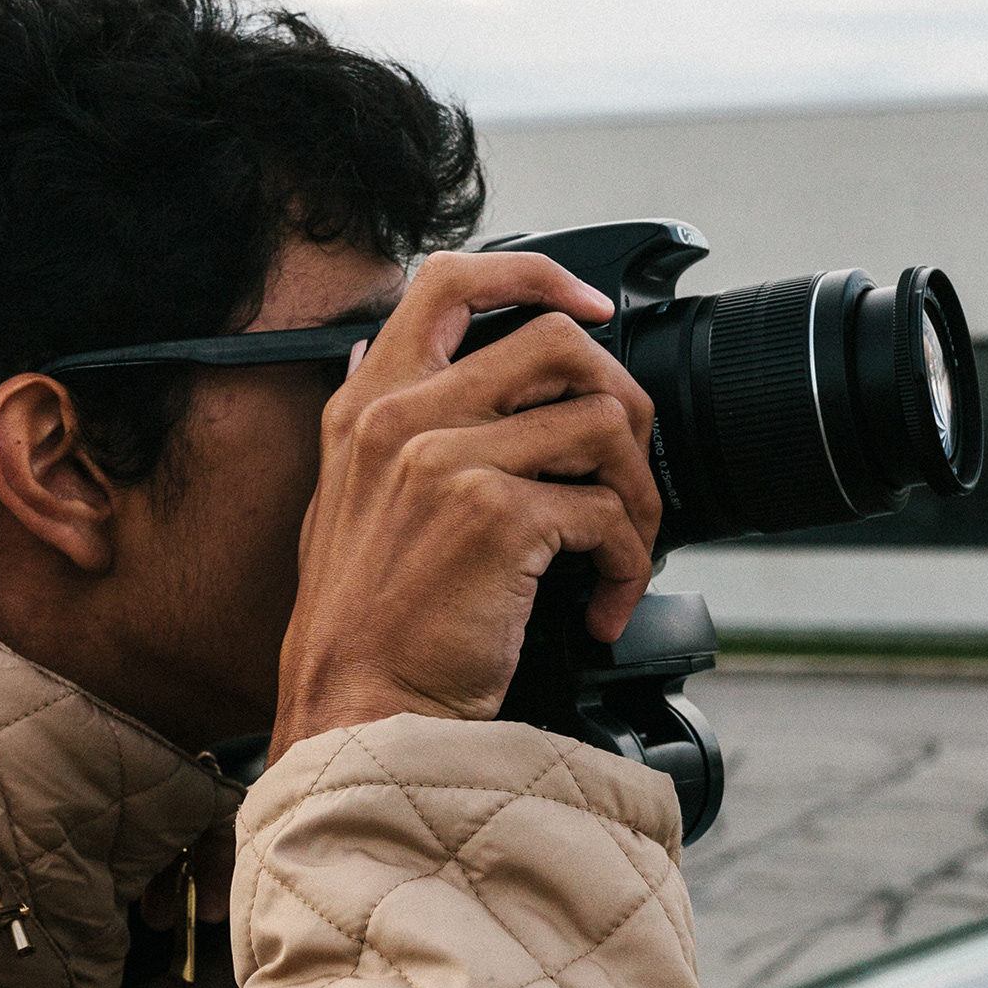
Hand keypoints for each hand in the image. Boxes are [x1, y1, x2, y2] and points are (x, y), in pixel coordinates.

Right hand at [271, 250, 661, 750]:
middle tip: (623, 467)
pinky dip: (628, 565)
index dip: (536, 272)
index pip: (449, 278)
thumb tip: (451, 385)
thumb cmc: (365, 632)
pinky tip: (602, 607)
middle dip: (621, 400)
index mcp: (367, 406)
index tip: (591, 305)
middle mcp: (401, 420)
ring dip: (638, 493)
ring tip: (622, 551)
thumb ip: (393, 438)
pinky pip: (608, 514)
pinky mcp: (495, 516)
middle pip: (558, 340)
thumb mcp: (348, 507)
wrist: (356, 715)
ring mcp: (446, 461)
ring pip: (603, 421)